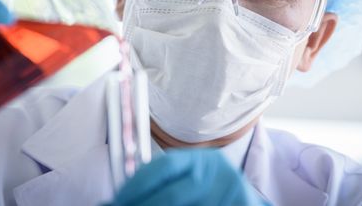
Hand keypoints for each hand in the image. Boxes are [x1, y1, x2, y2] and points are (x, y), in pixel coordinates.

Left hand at [110, 148, 269, 205]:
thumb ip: (159, 182)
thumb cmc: (207, 188)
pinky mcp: (240, 205)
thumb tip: (117, 198)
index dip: (137, 185)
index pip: (163, 168)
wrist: (245, 199)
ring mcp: (227, 192)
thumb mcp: (188, 176)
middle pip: (171, 196)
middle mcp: (214, 172)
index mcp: (198, 159)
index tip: (116, 199)